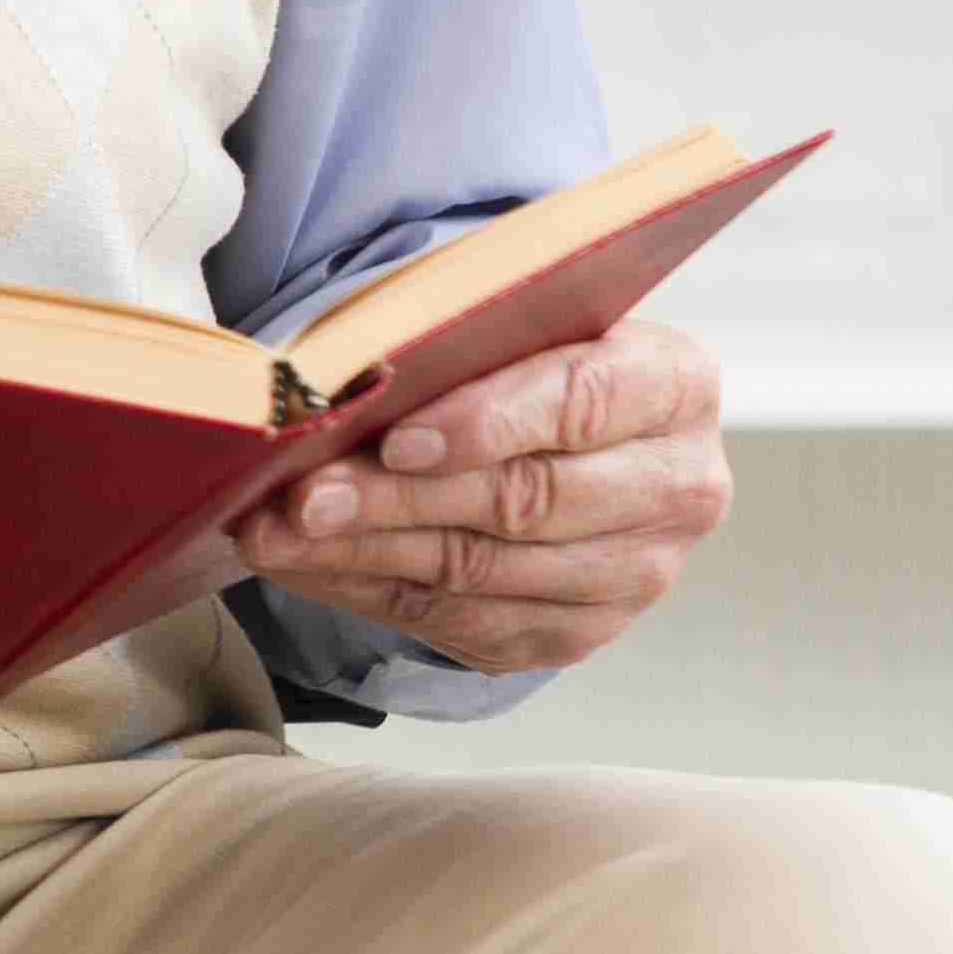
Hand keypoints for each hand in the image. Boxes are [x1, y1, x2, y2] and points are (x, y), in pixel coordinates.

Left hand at [231, 320, 731, 673]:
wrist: (558, 430)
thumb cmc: (521, 356)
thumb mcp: (502, 323)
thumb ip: (447, 343)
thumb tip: (336, 386)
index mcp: (672, 384)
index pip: (581, 402)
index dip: (487, 423)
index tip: (396, 439)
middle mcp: (677, 487)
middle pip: (526, 501)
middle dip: (398, 500)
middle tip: (302, 496)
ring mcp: (635, 573)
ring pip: (485, 572)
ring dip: (365, 553)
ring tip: (274, 533)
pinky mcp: (577, 630)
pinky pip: (461, 620)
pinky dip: (369, 590)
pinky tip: (306, 564)